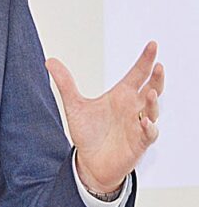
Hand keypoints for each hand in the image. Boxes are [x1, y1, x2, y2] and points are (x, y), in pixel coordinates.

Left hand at [46, 41, 163, 192]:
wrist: (90, 162)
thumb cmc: (88, 133)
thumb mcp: (74, 105)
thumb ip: (65, 83)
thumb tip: (49, 61)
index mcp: (121, 95)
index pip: (137, 74)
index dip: (145, 60)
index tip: (152, 44)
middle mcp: (133, 108)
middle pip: (152, 88)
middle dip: (157, 77)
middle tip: (158, 65)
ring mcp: (138, 125)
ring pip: (153, 110)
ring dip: (154, 101)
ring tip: (151, 92)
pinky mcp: (139, 143)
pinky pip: (149, 133)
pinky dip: (149, 127)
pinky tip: (144, 122)